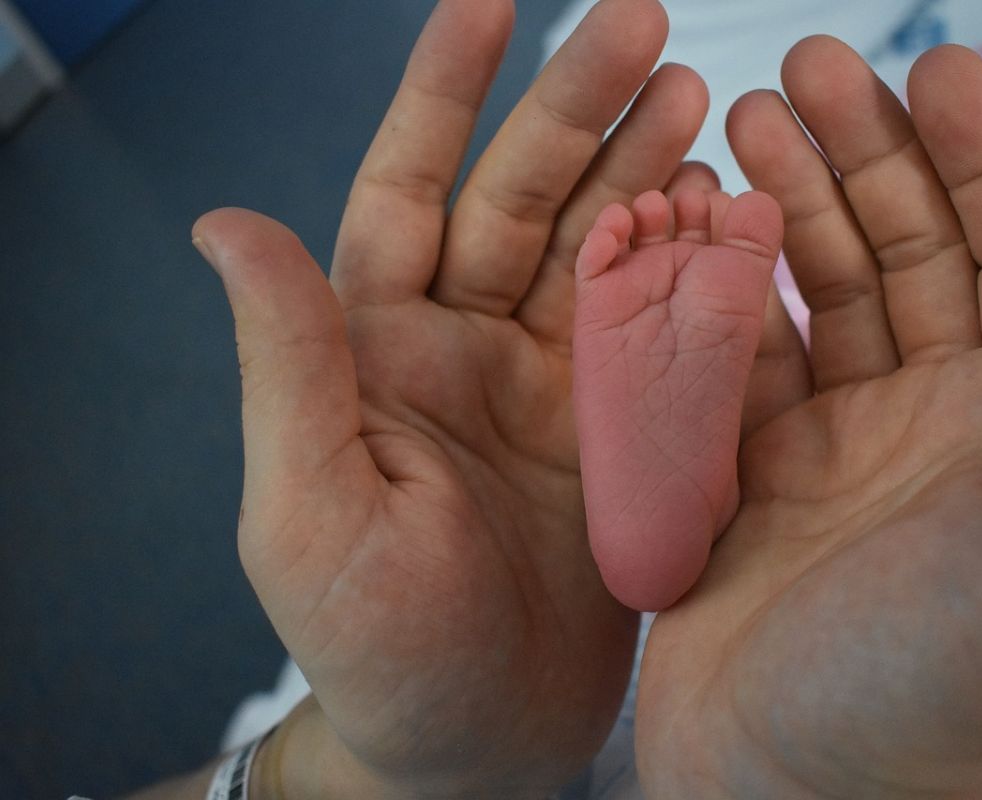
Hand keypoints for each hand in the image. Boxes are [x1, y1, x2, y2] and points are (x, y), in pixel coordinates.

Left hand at [190, 1, 711, 795]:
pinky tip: (733, 217)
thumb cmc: (373, 645)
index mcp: (384, 351)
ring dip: (646, 171)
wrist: (474, 744)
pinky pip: (666, 336)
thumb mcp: (310, 508)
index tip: (488, 4)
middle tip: (644, 25)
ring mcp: (558, 389)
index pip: (409, 192)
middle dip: (579, 110)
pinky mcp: (628, 437)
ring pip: (605, 251)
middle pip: (526, 202)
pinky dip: (700, 274)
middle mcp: (472, 350)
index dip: (443, 96)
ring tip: (697, 99)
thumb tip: (226, 223)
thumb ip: (289, 365)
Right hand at [637, 39, 981, 797]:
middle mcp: (935, 424)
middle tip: (800, 72)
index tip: (932, 69)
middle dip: (858, 156)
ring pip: (811, 295)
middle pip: (902, 252)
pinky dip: (707, 296)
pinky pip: (728, 361)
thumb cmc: (939, 693)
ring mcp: (835, 449)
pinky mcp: (745, 480)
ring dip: (779, 208)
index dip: (980, 158)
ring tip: (734, 127)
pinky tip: (682, 240)